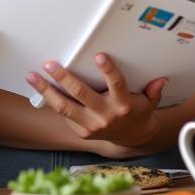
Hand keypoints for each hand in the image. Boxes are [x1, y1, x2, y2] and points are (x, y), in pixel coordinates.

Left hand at [26, 54, 167, 149]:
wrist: (133, 139)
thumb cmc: (139, 111)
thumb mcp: (150, 101)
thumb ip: (153, 90)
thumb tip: (162, 79)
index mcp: (123, 104)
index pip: (115, 84)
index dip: (108, 70)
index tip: (100, 56)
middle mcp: (105, 115)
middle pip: (82, 94)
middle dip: (64, 78)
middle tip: (50, 64)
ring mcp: (91, 126)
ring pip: (65, 107)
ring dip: (47, 90)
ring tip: (32, 76)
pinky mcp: (81, 132)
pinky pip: (64, 115)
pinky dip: (51, 101)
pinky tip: (39, 89)